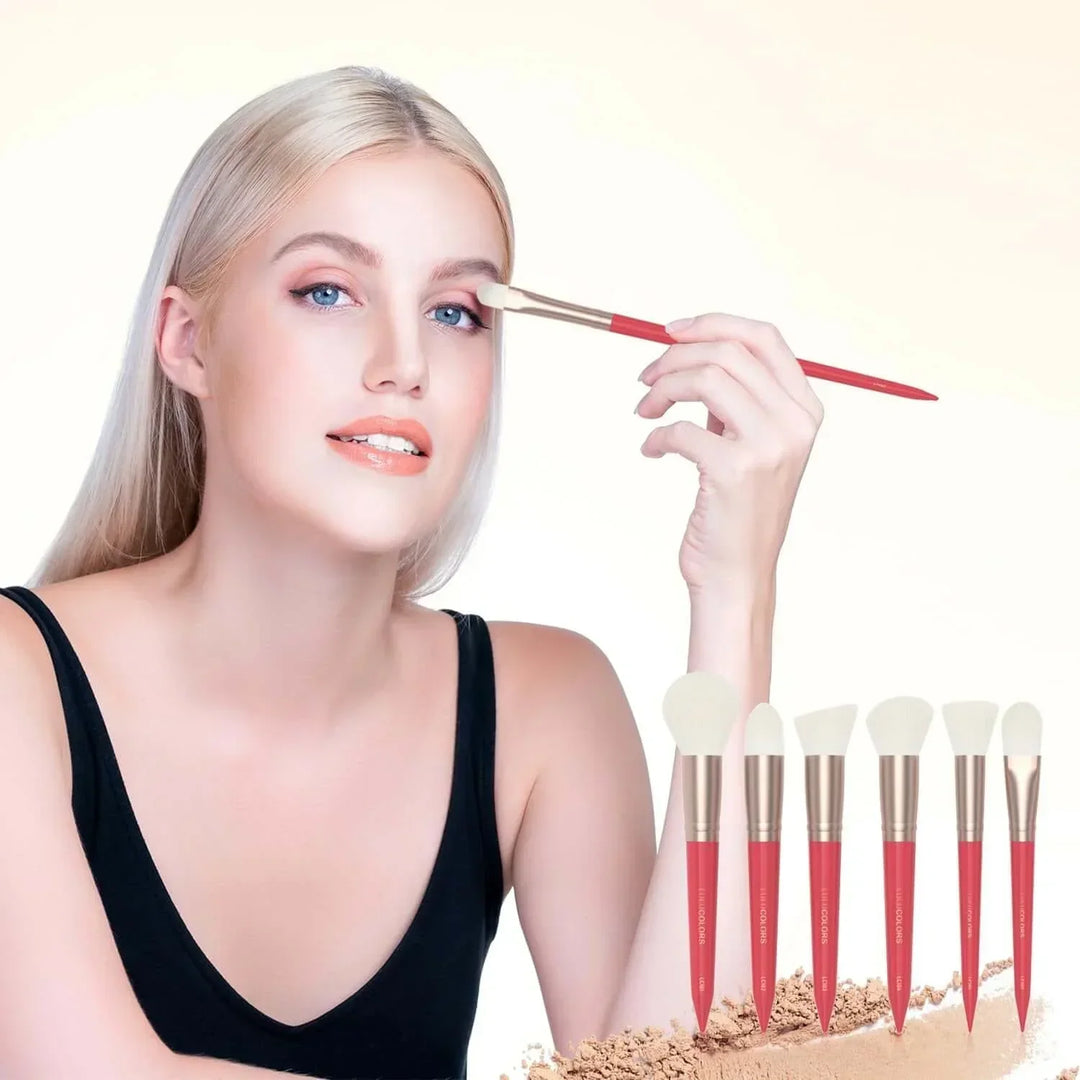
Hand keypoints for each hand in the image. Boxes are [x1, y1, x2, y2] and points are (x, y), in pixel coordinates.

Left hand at [634, 313, 823, 598]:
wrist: (737, 576)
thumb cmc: (737, 511)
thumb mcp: (751, 446)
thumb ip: (736, 401)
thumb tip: (689, 350)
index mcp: (804, 410)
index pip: (764, 338)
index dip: (712, 324)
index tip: (670, 333)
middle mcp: (794, 423)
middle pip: (728, 352)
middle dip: (674, 357)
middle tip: (644, 379)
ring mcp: (768, 447)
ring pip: (705, 378)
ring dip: (661, 389)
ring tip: (644, 412)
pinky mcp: (734, 472)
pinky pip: (680, 429)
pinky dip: (655, 436)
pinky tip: (651, 451)